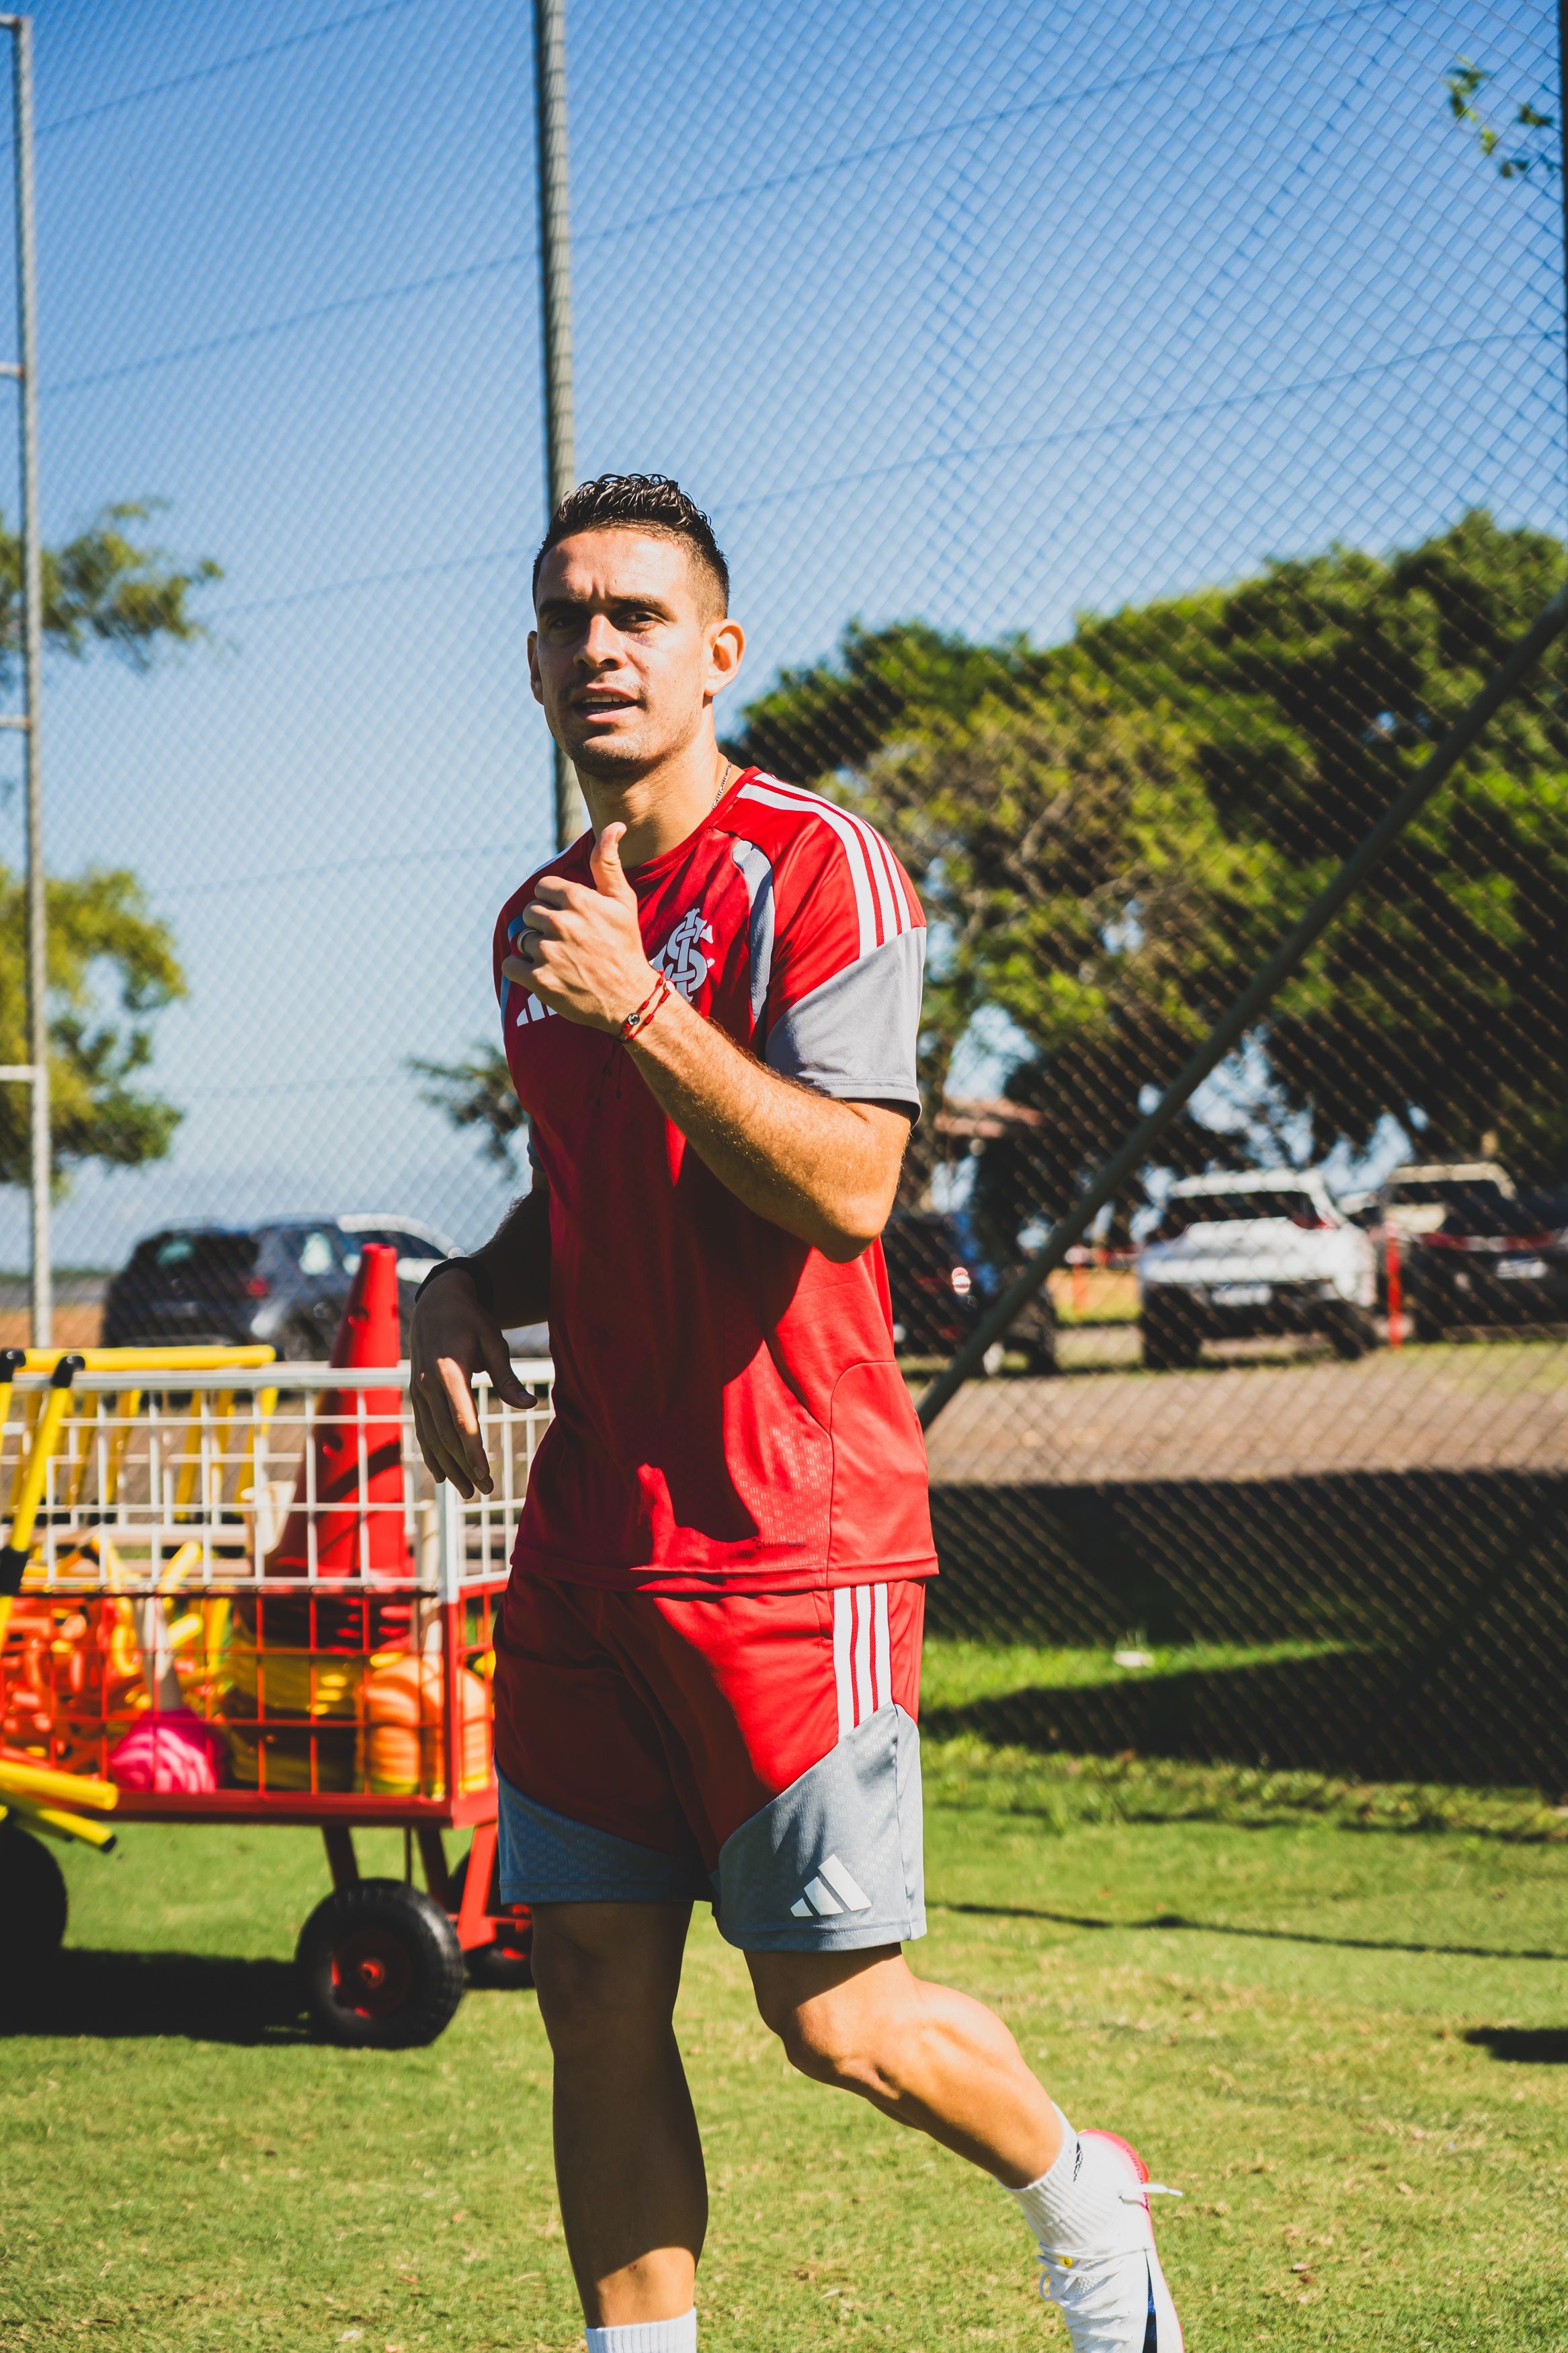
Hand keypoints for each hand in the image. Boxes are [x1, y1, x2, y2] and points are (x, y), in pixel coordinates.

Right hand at [410, 1269, 532, 1497]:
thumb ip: (508, 1376)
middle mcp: (429, 1386)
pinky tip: (442, 1476)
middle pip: (447, 1435)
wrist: (436, 1304)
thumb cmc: (471, 1321)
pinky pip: (423, 1431)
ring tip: (468, 1492)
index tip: (485, 1473)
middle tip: (485, 1490)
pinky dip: (431, 1455)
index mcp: (450, 1372)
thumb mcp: (494, 1340)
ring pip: (433, 1438)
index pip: (462, 1419)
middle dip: (465, 1466)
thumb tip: (530, 1404)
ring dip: (450, 1467)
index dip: (473, 1449)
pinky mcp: (417, 1395)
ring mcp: (419, 1392)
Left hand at [501, 824, 657, 1031]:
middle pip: (531, 913)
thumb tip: (614, 825)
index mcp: (578, 900)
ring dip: (536, 948)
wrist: (629, 998)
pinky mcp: (539, 980)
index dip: (554, 903)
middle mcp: (561, 923)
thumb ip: (608, 862)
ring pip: (523, 938)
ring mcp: (549, 953)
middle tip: (567, 941)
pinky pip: (511, 965)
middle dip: (545, 925)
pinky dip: (520, 969)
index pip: (543, 889)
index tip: (569, 917)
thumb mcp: (622, 900)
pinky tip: (540, 972)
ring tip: (560, 959)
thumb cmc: (625, 946)